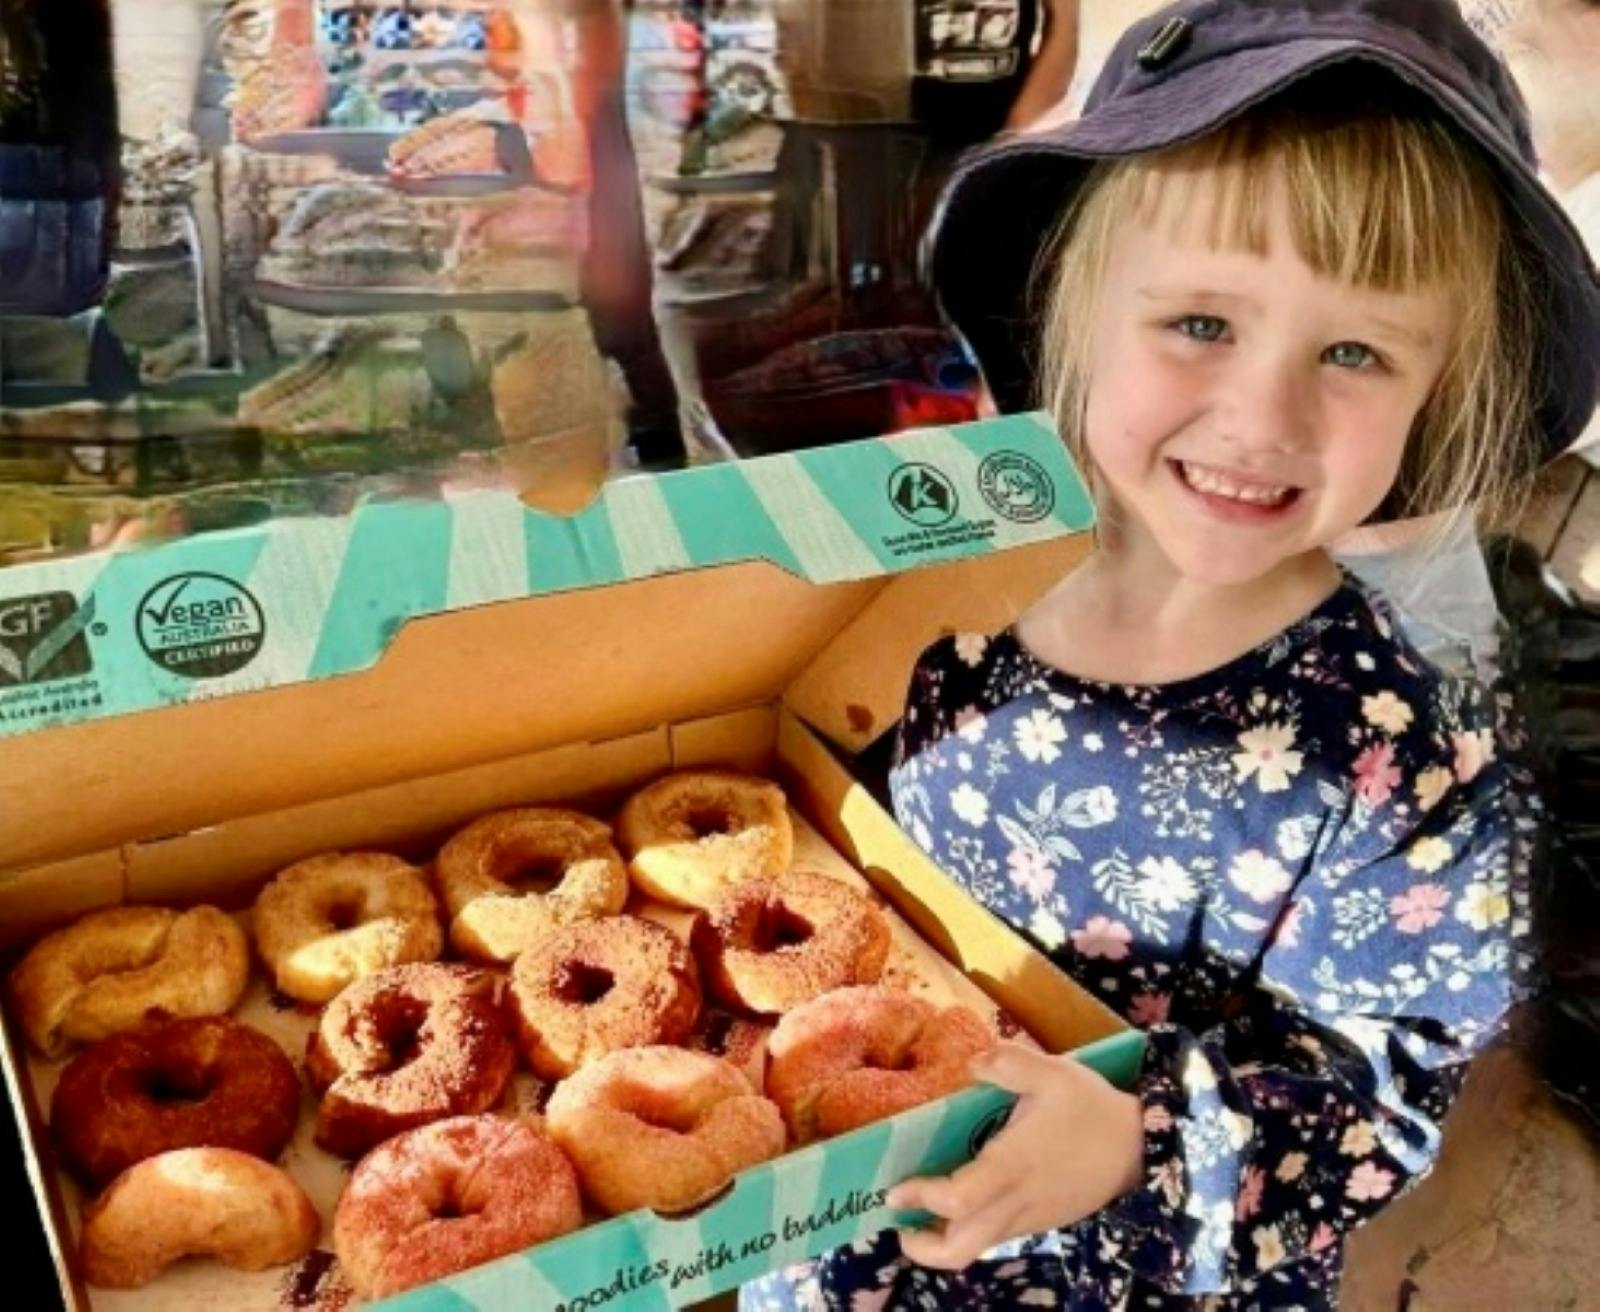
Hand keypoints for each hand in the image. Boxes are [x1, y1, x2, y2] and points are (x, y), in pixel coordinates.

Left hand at [886, 1042, 1145, 1269]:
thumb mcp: (1052, 1072)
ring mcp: (1027, 1218)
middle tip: (899, 1220)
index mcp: (1013, 1166)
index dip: (923, 1198)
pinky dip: (968, 1229)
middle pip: (961, 1248)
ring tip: (920, 1213)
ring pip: (976, 1248)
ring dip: (943, 1239)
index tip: (896, 1189)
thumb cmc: (1091, 1109)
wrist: (1139, 1148)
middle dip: (924, 1246)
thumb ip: (1007, 1062)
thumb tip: (971, 1062)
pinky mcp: (1038, 1221)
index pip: (960, 1198)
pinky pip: (994, 1236)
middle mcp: (1015, 1202)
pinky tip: (961, 1201)